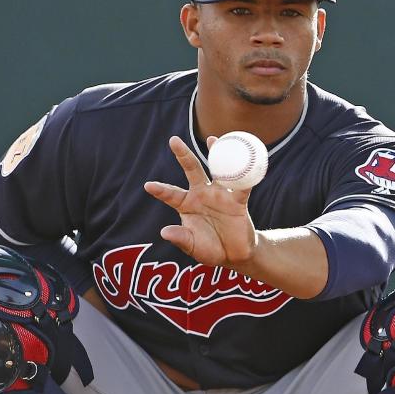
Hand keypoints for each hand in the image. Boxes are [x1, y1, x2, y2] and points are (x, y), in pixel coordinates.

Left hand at [144, 136, 257, 267]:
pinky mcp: (238, 201)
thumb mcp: (192, 246)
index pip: (171, 194)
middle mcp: (202, 194)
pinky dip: (245, 177)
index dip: (161, 190)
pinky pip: (242, 187)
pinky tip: (247, 163)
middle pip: (192, 170)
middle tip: (173, 140)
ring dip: (215, 154)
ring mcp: (220, 195)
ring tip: (213, 139)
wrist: (234, 254)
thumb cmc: (209, 248)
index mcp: (187, 204)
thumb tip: (164, 232)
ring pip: (217, 171)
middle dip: (183, 155)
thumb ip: (181, 238)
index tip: (148, 185)